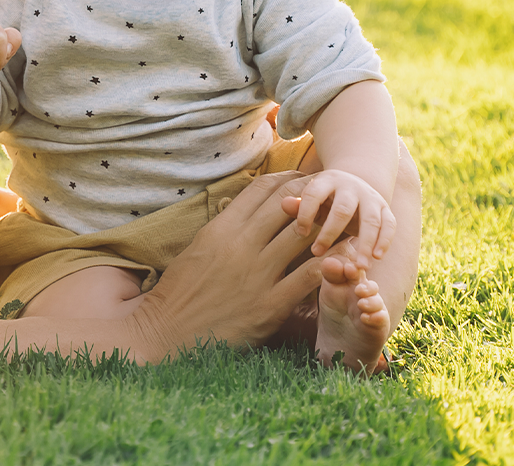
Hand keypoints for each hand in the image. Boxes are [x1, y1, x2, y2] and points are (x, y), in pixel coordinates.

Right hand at [127, 172, 326, 360]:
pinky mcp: (269, 305)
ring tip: (344, 223)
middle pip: (286, 203)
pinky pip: (308, 276)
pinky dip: (331, 263)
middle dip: (313, 194)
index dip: (287, 179)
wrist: (168, 333)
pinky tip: (345, 258)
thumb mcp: (198, 248)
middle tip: (331, 195)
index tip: (303, 180)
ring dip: (327, 225)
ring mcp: (256, 274)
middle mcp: (240, 245)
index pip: (261, 189)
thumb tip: (245, 211)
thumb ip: (224, 228)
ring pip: (302, 234)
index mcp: (220, 228)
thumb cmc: (180, 292)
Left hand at [281, 168, 394, 260]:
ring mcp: (371, 197)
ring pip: (370, 220)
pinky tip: (377, 258)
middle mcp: (351, 187)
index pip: (314, 195)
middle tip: (317, 254)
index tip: (300, 234)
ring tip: (359, 266)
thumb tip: (284, 204)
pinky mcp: (385, 208)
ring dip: (365, 244)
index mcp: (328, 181)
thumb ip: (298, 204)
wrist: (355, 185)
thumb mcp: (312, 199)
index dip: (305, 214)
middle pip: (342, 210)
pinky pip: (389, 224)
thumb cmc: (326, 200)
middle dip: (330, 233)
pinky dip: (385, 241)